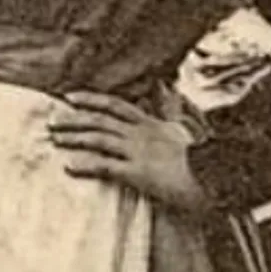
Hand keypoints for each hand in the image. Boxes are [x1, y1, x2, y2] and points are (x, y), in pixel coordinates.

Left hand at [46, 92, 209, 212]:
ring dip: (74, 138)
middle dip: (74, 119)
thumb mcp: (184, 132)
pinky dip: (86, 165)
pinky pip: (107, 167)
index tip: (70, 96)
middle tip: (50, 121)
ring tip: (54, 139)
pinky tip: (69, 166)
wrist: (219, 179)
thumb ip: (172, 113)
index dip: (91, 99)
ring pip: (100, 138)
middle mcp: (143, 134)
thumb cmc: (203, 162)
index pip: (116, 105)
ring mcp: (140, 152)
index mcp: (152, 125)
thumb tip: (168, 92)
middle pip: (101, 120)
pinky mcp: (140, 172)